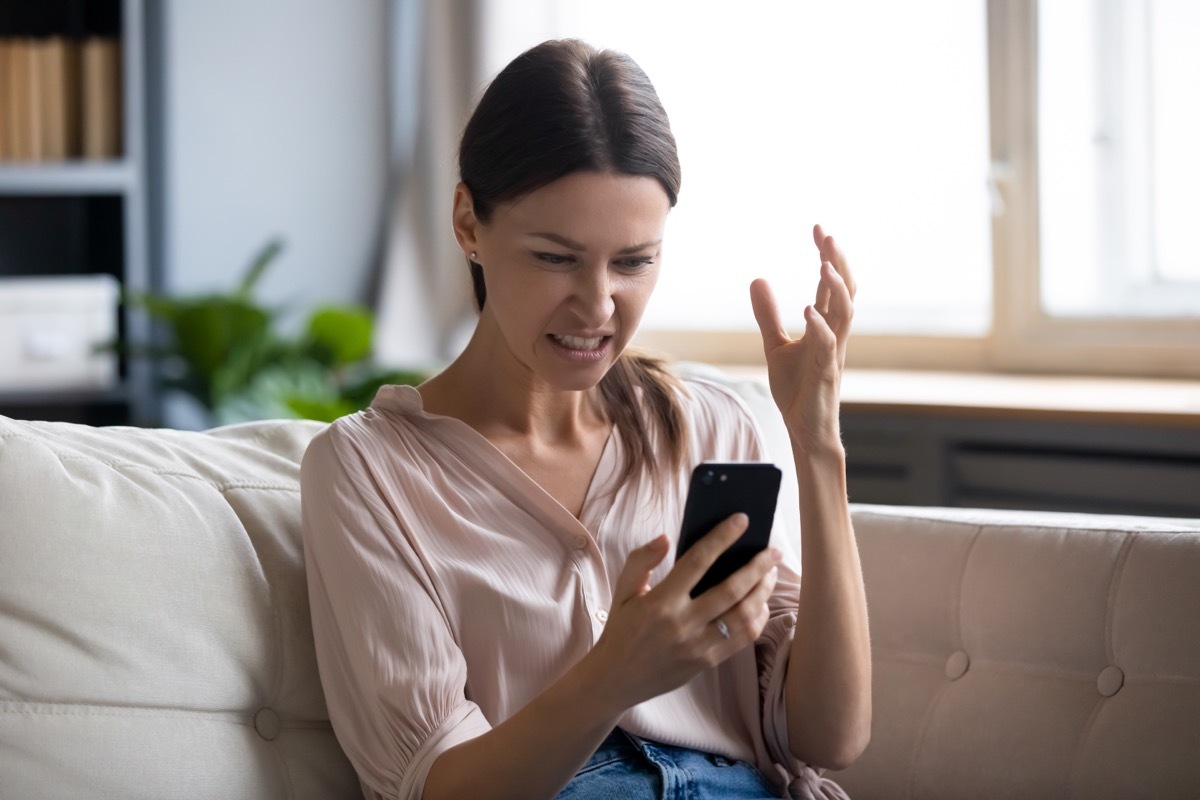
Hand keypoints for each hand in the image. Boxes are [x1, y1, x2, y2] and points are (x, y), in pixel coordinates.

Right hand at [587, 516, 780, 709]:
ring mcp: (697, 646)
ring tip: (770, 574)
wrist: (616, 679)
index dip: (722, 537)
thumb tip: (666, 539)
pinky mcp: (707, 662)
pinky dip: (758, 618)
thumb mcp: (622, 591)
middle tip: (772, 550)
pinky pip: (743, 640)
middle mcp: (682, 624)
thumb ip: (641, 560)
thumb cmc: (621, 630)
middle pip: (732, 589)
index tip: (741, 520)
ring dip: (763, 592)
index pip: (698, 561)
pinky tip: (761, 603)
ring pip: (744, 616)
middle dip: (758, 566)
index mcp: (660, 601)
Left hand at [750, 224, 856, 450]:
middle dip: (837, 262)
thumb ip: (768, 314)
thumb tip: (758, 279)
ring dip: (836, 290)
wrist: (806, 430)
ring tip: (823, 265)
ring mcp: (833, 354)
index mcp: (825, 326)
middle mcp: (834, 335)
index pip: (830, 284)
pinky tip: (809, 310)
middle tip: (827, 236)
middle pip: (845, 292)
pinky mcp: (825, 374)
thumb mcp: (775, 346)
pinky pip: (827, 347)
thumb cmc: (797, 389)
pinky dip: (820, 328)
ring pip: (844, 315)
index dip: (827, 256)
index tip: (818, 229)